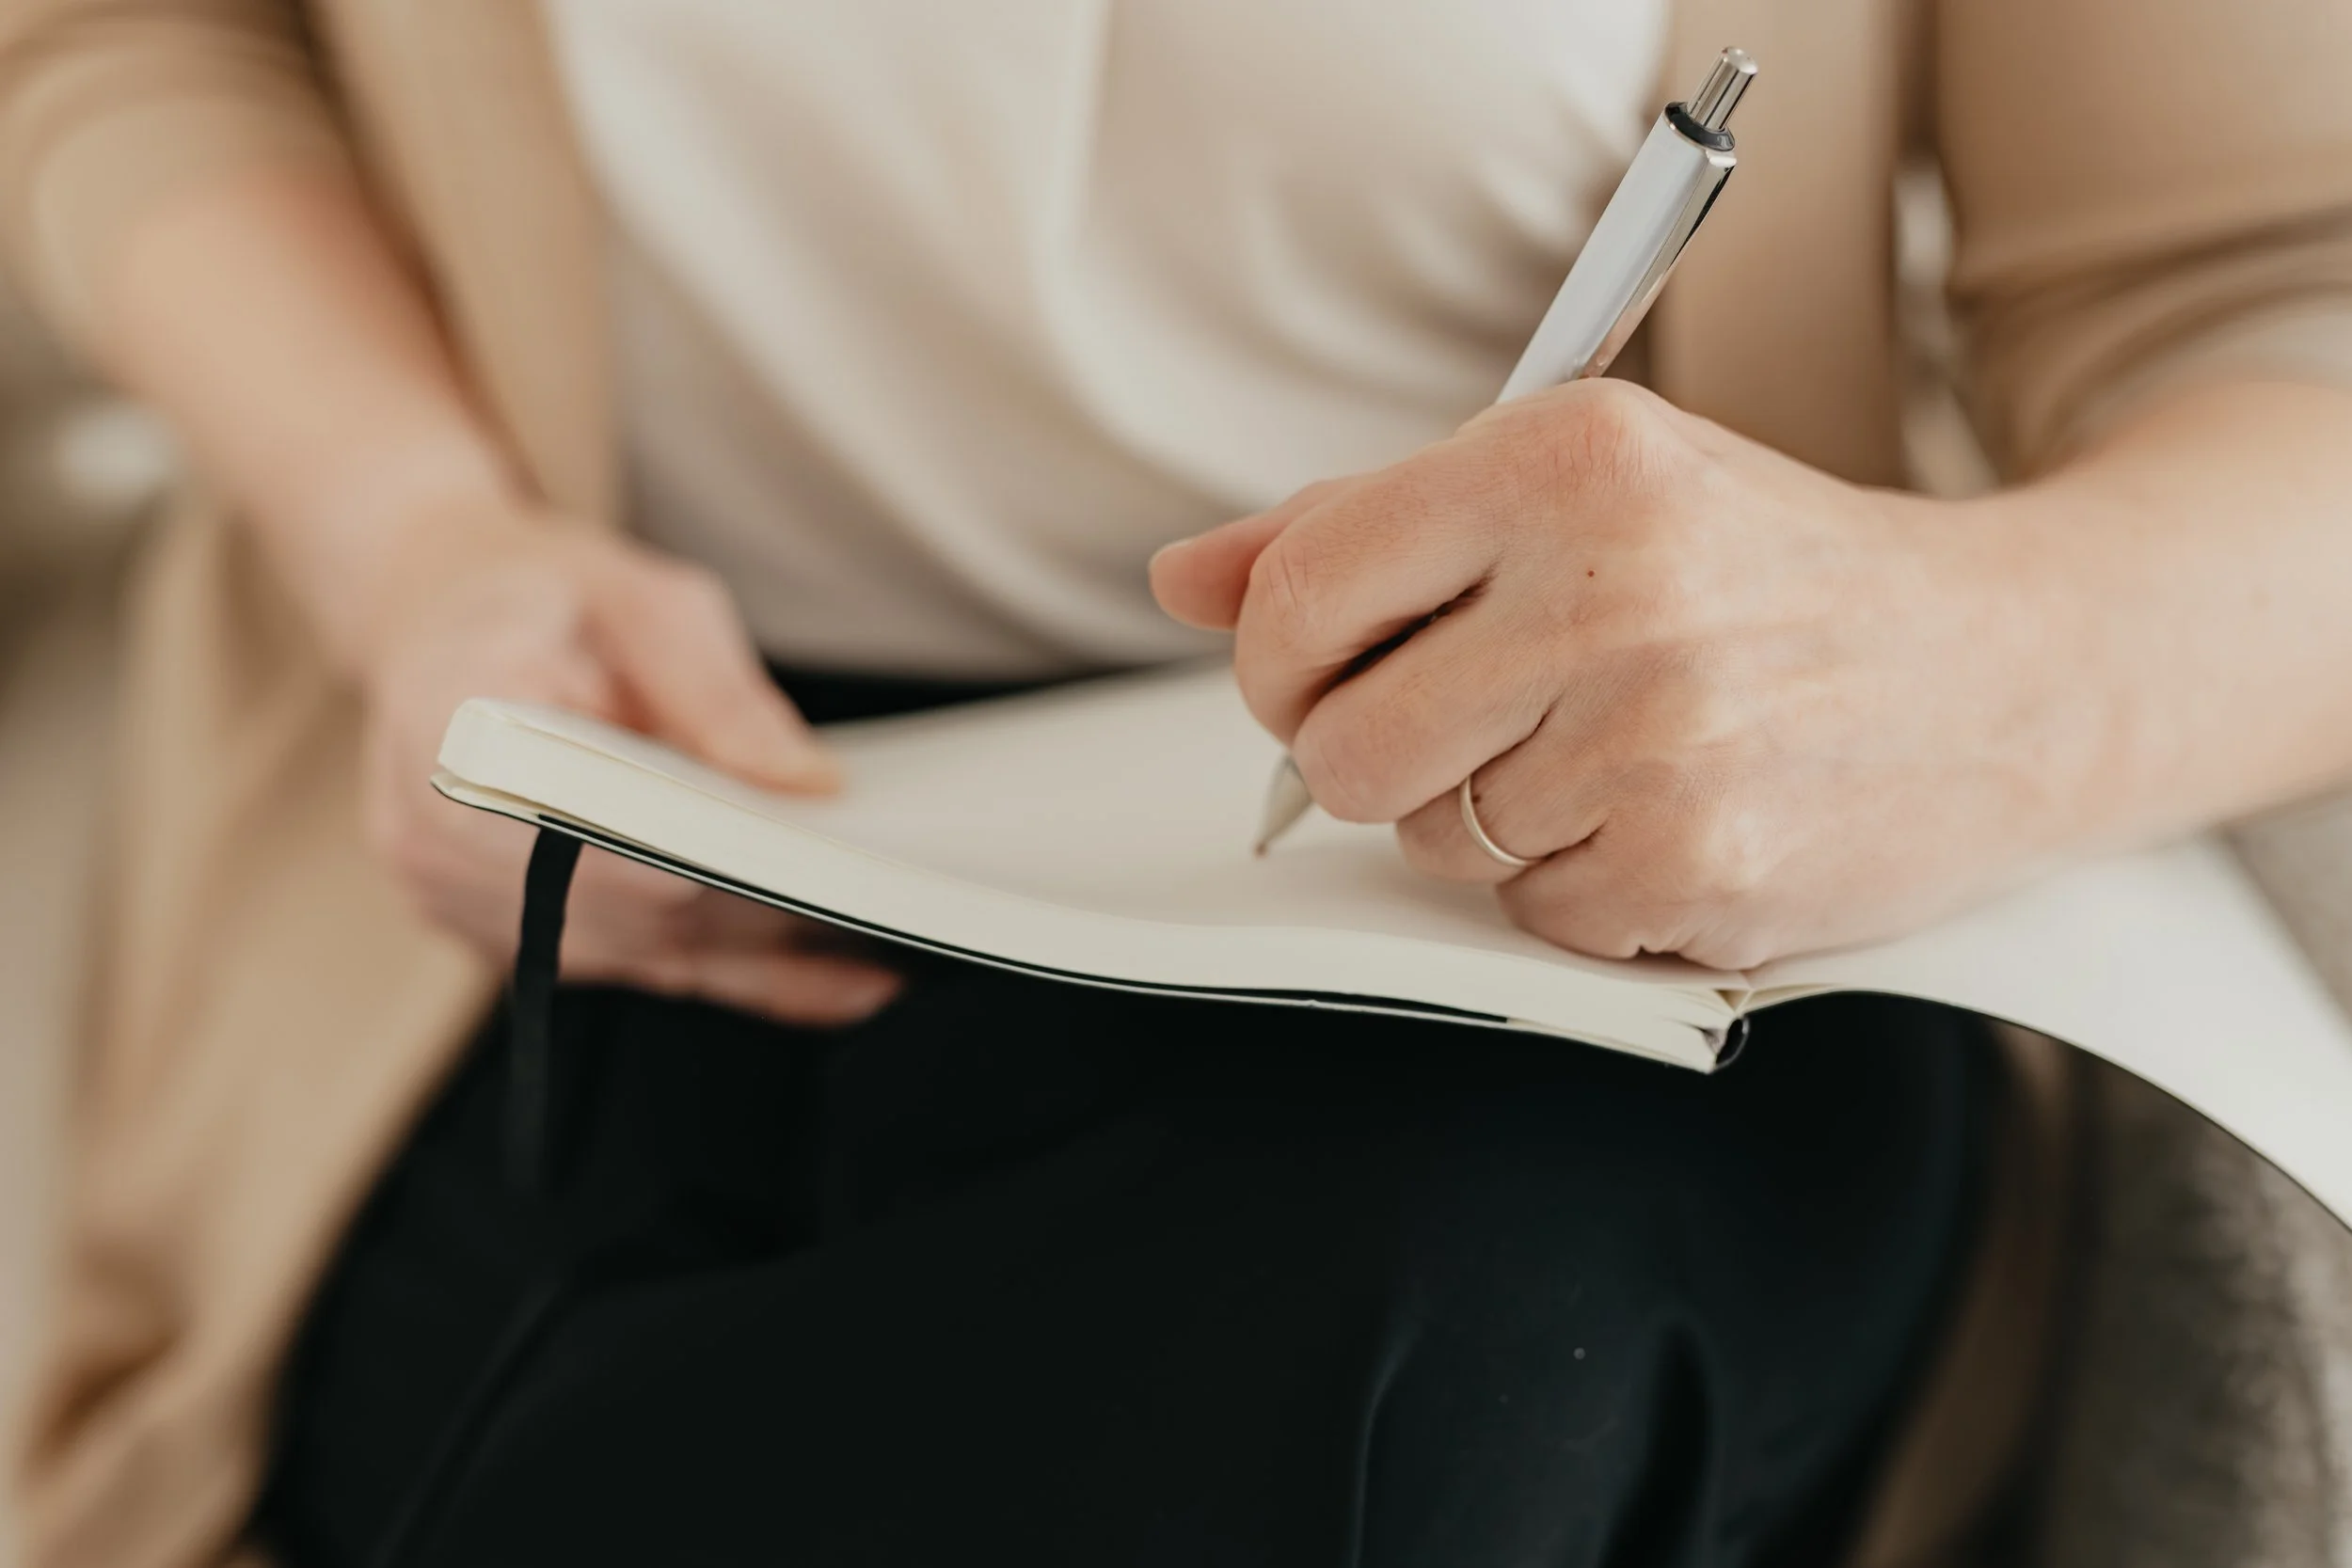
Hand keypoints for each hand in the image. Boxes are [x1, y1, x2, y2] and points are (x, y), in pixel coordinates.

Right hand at [356, 497, 904, 1023]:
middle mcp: (430, 832)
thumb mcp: (646, 601)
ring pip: (635, 954)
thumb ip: (719, 694)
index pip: (574, 821)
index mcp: (451, 722)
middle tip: (885, 915)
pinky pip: (630, 968)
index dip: (684, 857)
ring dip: (755, 958)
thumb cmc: (549, 594)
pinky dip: (730, 970)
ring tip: (884, 949)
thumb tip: (806, 788)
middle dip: (753, 914)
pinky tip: (832, 973)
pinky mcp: (501, 937)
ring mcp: (455, 900)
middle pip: (620, 905)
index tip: (795, 871)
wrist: (440, 613)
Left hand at [1153, 380, 2084, 969]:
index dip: (1282, 661)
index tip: (1325, 674)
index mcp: (1561, 460)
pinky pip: (1530, 918)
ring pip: (1428, 843)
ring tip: (1617, 753)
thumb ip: (1360, 528)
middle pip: (1338, 748)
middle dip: (1385, 759)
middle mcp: (1610, 588)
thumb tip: (1185, 578)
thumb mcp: (1577, 489)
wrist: (2011, 669)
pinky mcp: (1696, 867)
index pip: (1298, 594)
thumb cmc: (1769, 572)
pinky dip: (1580, 890)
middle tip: (1487, 724)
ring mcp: (1657, 738)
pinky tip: (1671, 817)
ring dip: (1496, 823)